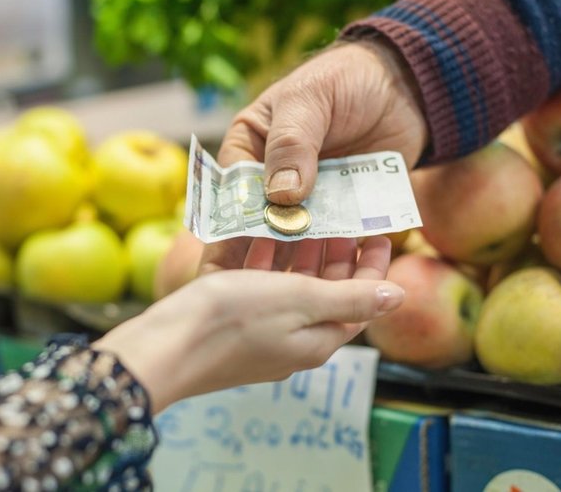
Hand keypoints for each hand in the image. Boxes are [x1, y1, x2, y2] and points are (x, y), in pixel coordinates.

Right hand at [94, 236, 402, 412]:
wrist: (164, 348)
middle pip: (323, 290)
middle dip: (332, 250)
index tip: (376, 231)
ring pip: (287, 282)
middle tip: (339, 211)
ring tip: (302, 211)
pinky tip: (259, 229)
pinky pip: (255, 281)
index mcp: (315, 339)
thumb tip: (396, 297)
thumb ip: (348, 297)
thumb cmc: (234, 323)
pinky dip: (262, 256)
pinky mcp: (229, 316)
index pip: (358, 301)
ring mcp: (258, 328)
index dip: (371, 266)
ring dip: (296, 248)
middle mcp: (290, 337)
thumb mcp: (300, 302)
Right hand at [202, 39, 426, 272]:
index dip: (231, 231)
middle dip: (267, 255)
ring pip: (299, 238)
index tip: (231, 265)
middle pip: (261, 226)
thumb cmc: (343, 79)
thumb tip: (281, 196)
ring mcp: (308, 198)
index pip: (231, 196)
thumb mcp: (309, 102)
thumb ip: (292, 144)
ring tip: (309, 286)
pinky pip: (336, 236)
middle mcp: (272, 180)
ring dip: (305, 259)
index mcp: (248, 150)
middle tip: (272, 289)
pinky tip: (345, 273)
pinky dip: (339, 252)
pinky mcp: (341, 208)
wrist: (403, 82)